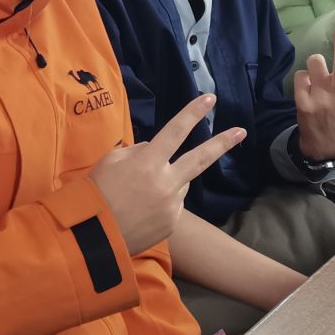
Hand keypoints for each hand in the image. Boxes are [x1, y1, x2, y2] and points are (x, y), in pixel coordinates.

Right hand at [89, 95, 245, 253]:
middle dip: (223, 143)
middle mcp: (166, 182)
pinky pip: (172, 205)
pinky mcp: (172, 223)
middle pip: (200, 158)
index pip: (175, 131)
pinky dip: (162, 203)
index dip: (193, 113)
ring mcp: (172, 205)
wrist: (93, 235)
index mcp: (148, 162)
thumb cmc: (96, 193)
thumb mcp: (110, 162)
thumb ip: (136, 152)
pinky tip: (142, 211)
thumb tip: (153, 150)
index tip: (210, 99)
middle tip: (241, 131)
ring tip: (140, 195)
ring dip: (169, 182)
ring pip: (179, 184)